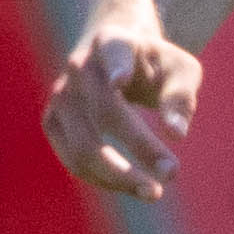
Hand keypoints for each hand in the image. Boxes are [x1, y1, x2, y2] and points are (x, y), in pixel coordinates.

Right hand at [44, 28, 197, 198]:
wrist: (114, 53)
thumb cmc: (154, 65)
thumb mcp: (180, 70)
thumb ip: (180, 97)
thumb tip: (176, 134)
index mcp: (112, 41)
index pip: (113, 50)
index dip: (116, 65)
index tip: (120, 81)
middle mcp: (79, 66)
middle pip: (105, 111)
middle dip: (139, 145)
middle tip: (173, 173)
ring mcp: (61, 95)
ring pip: (83, 145)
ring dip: (118, 175)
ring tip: (153, 193)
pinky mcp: (52, 121)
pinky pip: (73, 159)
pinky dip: (103, 178)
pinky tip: (132, 186)